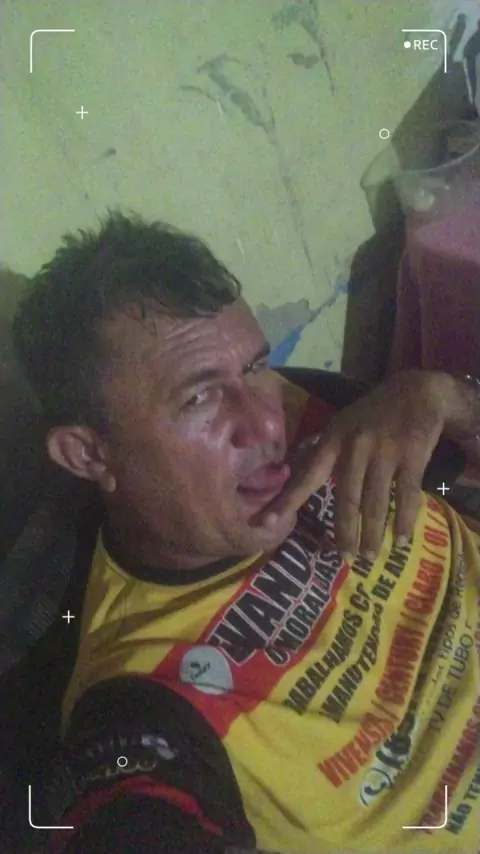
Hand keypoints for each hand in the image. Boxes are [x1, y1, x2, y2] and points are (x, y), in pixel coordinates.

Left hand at [253, 370, 452, 559]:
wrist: (417, 391)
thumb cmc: (373, 415)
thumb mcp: (342, 426)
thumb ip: (325, 454)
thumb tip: (298, 482)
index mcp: (332, 440)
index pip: (306, 476)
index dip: (286, 502)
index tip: (264, 523)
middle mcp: (355, 446)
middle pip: (346, 499)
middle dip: (344, 533)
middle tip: (343, 558)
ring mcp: (384, 450)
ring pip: (375, 503)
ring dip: (372, 534)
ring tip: (369, 555)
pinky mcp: (412, 454)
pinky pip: (405, 496)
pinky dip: (403, 521)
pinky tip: (402, 539)